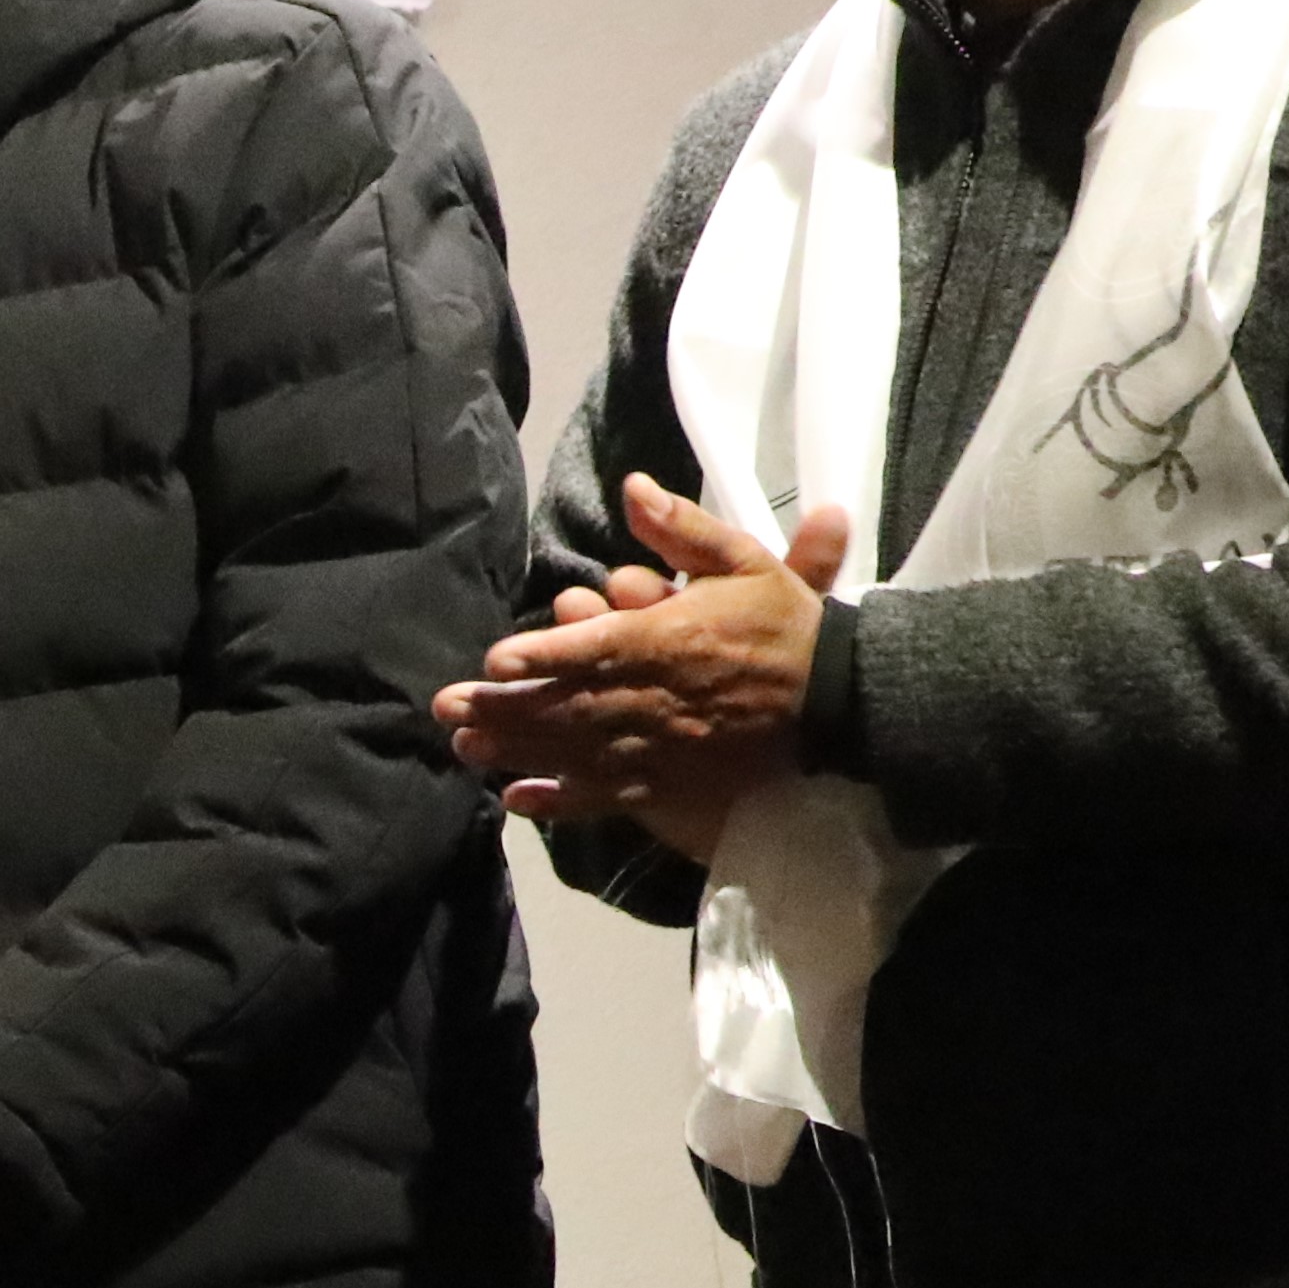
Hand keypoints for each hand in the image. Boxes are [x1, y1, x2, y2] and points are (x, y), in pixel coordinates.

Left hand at [437, 478, 852, 863]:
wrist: (841, 700)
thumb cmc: (783, 625)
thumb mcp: (744, 561)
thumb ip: (682, 529)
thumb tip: (632, 486)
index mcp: (671, 640)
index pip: (596, 648)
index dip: (544, 655)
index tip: (495, 662)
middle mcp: (657, 699)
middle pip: (570, 705)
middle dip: (506, 708)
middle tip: (447, 708)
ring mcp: (662, 747)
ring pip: (578, 751)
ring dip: (519, 750)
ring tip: (465, 746)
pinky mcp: (671, 784)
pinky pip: (608, 796)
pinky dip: (562, 802)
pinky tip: (518, 800)